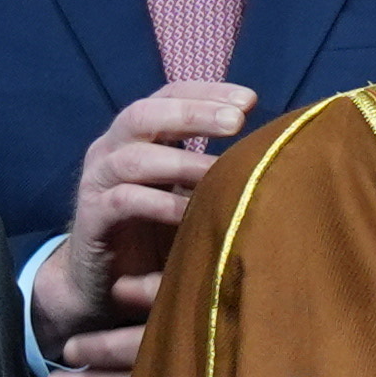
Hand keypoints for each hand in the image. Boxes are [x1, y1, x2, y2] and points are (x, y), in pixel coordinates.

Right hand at [31, 84, 251, 376]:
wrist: (101, 285)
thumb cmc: (156, 233)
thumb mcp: (190, 194)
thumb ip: (218, 169)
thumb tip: (284, 151)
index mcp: (138, 136)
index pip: (169, 95)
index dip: (207, 91)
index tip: (250, 99)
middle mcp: (112, 150)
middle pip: (146, 114)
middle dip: (193, 114)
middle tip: (236, 120)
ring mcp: (98, 183)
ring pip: (134, 157)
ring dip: (181, 161)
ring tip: (220, 169)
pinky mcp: (91, 219)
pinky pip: (122, 201)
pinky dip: (158, 204)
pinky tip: (188, 212)